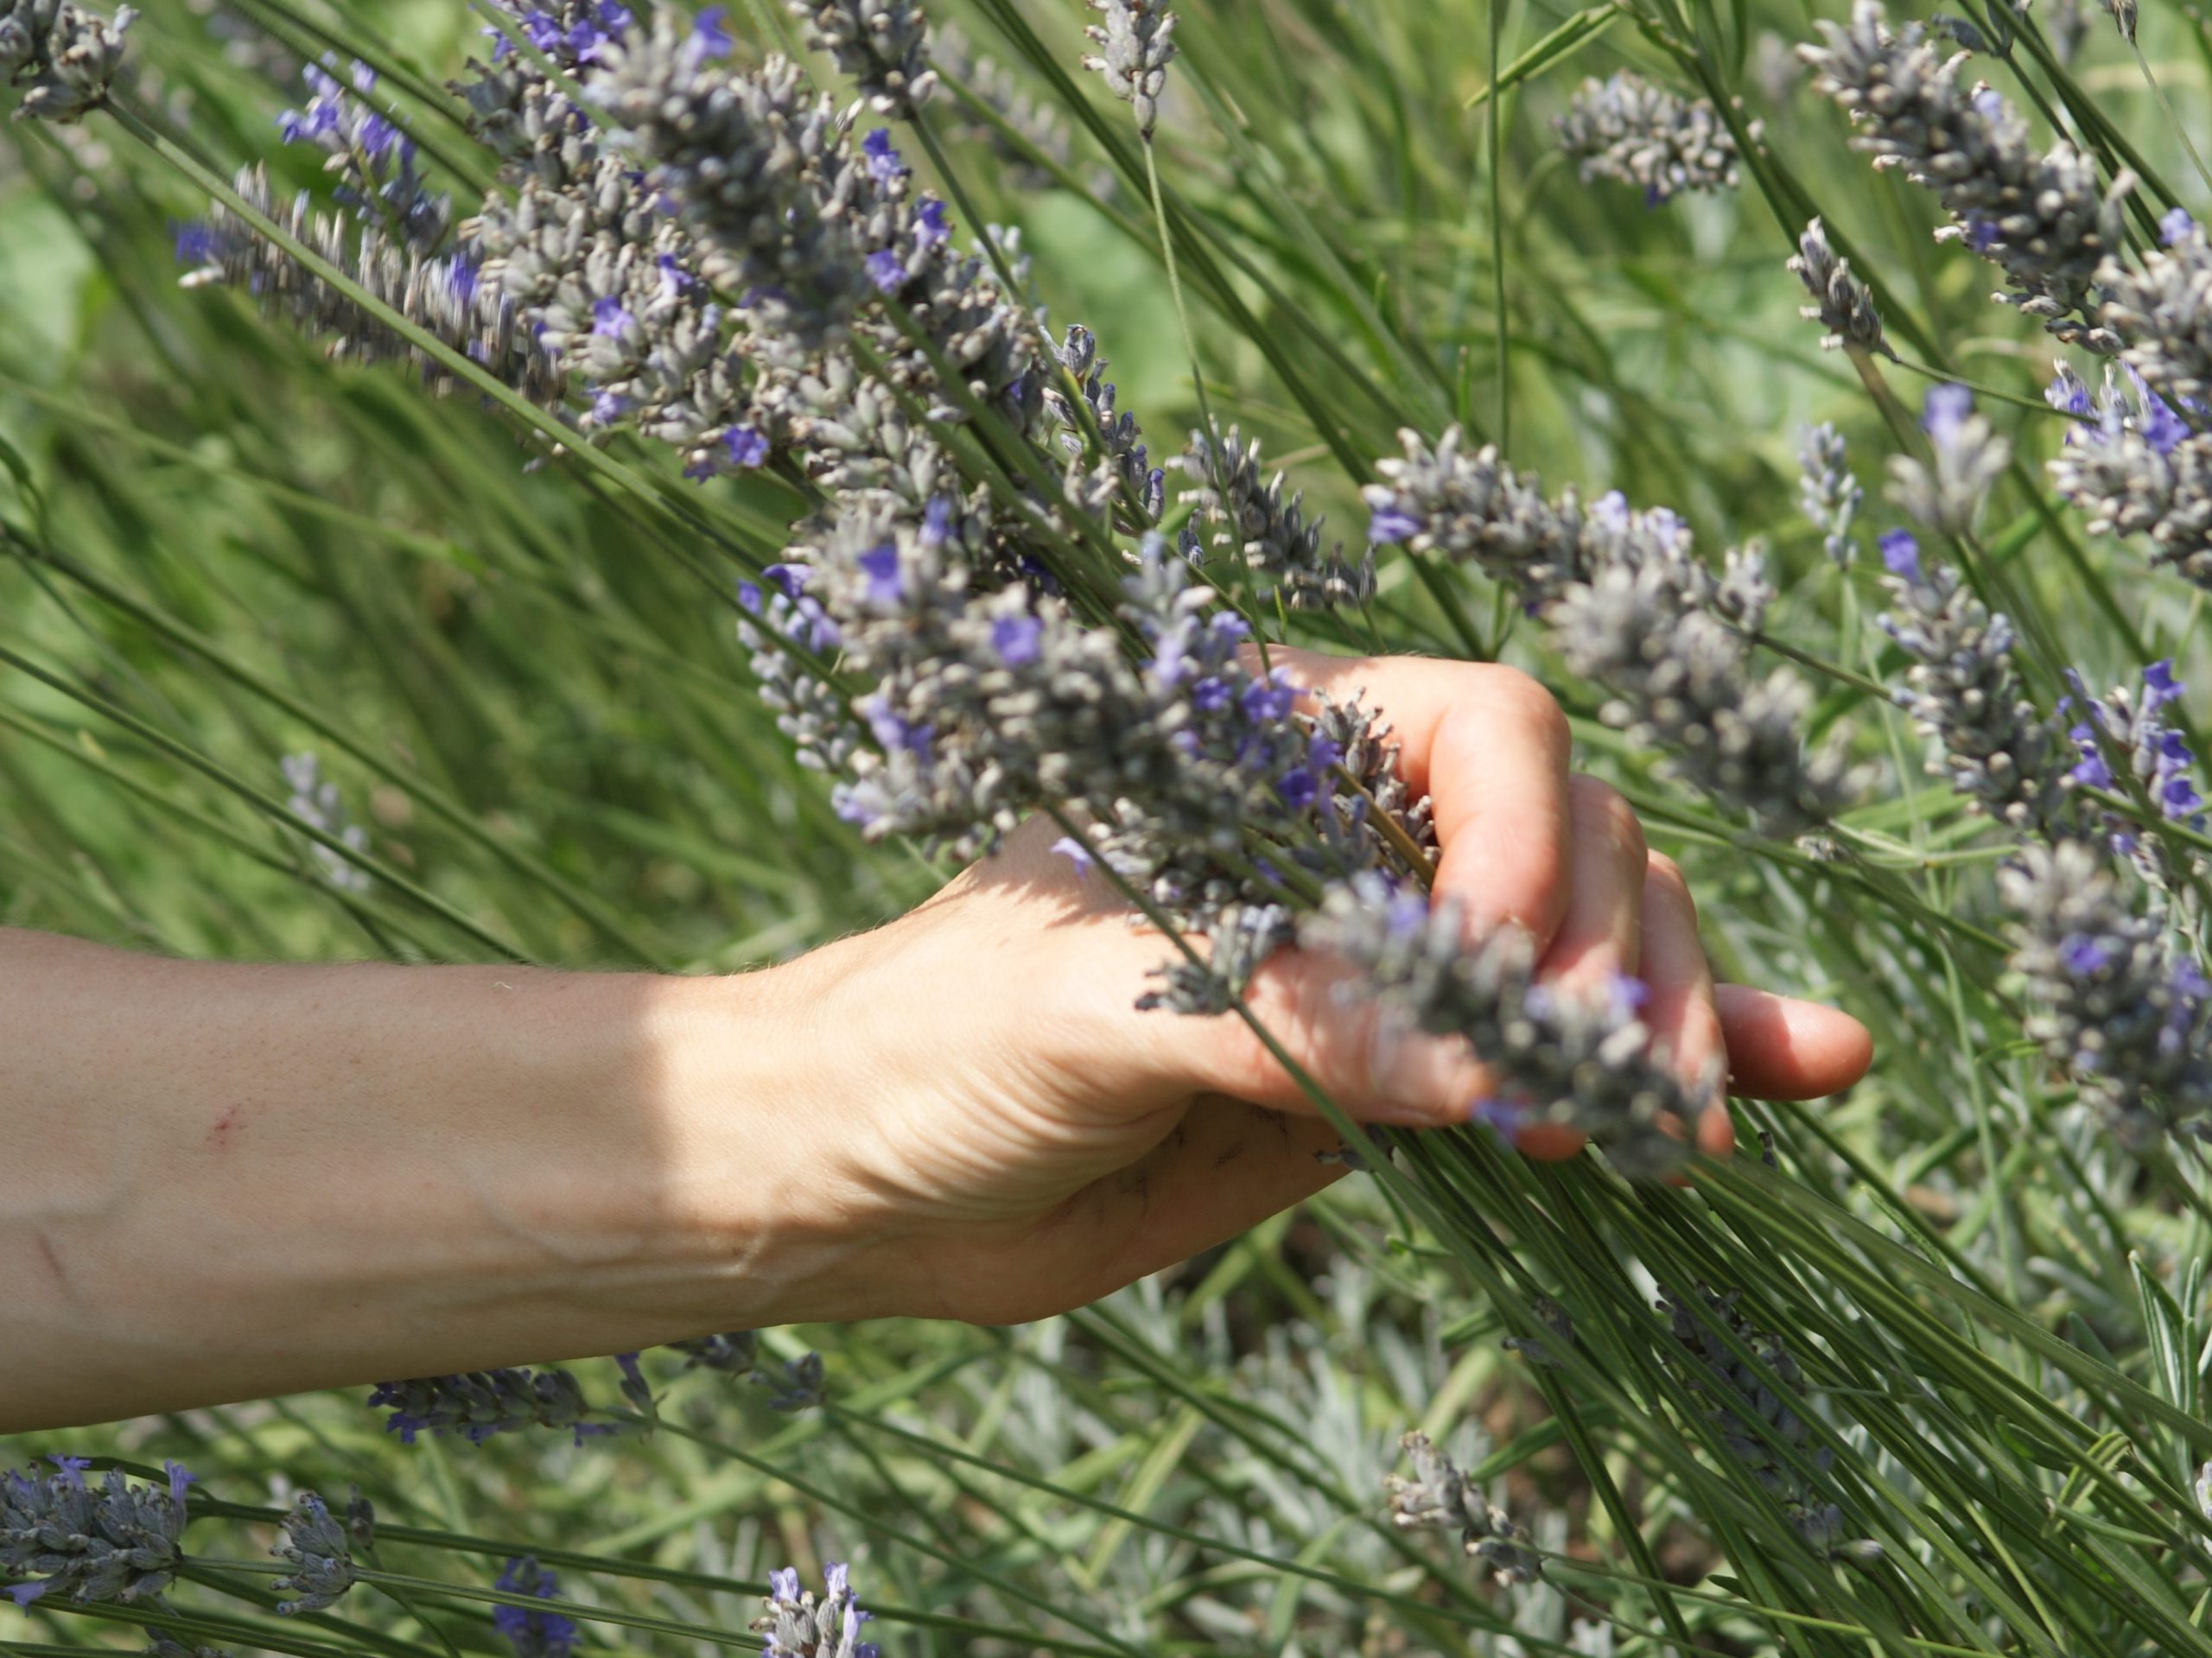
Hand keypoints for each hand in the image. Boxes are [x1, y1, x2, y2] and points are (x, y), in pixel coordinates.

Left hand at [791, 651, 1873, 1324]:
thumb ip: (1283, 1020)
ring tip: (1676, 1128)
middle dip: (1610, 955)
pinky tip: (1797, 1082)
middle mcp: (1347, 831)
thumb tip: (1489, 1069)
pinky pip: (1552, 1053)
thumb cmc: (931, 1044)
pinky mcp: (1398, 1069)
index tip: (1501, 982)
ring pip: (1591, 944)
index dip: (1525, 842)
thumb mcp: (1085, 1008)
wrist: (873, 1178)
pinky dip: (1670, 1064)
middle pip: (1570, 836)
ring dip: (1664, 1021)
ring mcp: (1386, 952)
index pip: (1479, 729)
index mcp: (1267, 746)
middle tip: (1594, 1093)